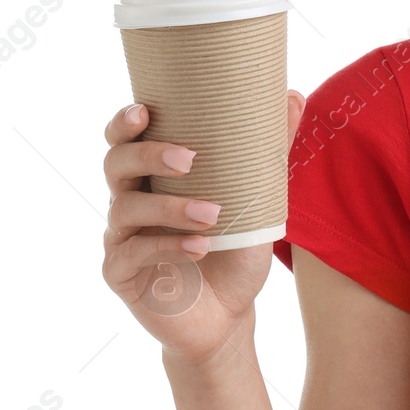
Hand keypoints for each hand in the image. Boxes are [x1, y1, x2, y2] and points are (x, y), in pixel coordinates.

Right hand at [100, 91, 305, 365]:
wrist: (228, 314)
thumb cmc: (235, 249)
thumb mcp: (259, 201)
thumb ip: (270, 152)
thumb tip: (294, 94)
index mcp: (153, 178)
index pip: (124, 141)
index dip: (124, 122)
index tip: (143, 110)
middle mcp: (129, 202)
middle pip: (115, 164)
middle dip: (148, 155)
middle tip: (189, 158)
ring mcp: (120, 238)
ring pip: (126, 209)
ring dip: (170, 208)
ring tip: (213, 214)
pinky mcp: (120, 274)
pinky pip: (132, 254)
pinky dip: (169, 247)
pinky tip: (201, 247)